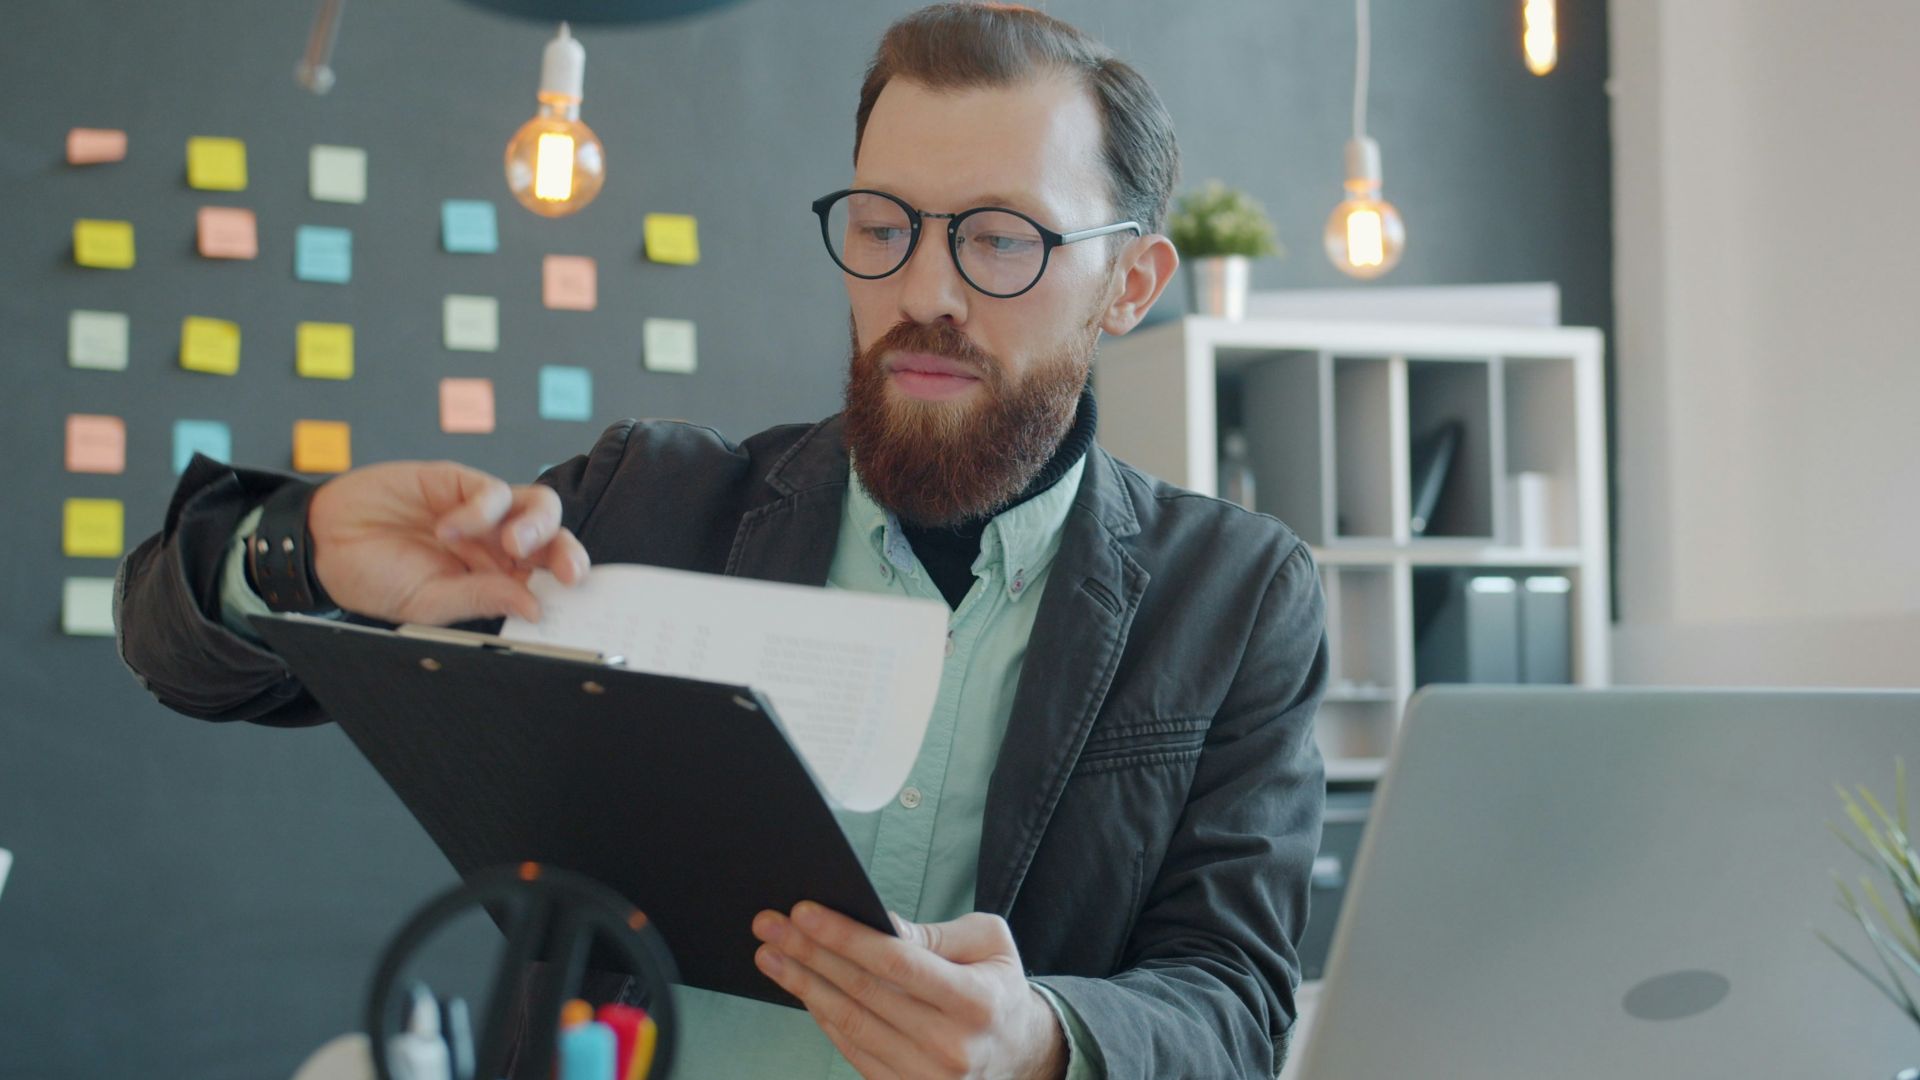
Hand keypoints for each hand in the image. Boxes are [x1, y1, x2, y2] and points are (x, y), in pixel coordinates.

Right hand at [305, 461, 588, 624]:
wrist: (323, 543)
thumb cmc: (374, 577)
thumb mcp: (426, 603)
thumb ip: (478, 600)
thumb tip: (532, 608)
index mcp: (497, 579)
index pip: (547, 579)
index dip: (565, 585)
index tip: (575, 600)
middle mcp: (498, 544)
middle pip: (554, 540)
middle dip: (568, 553)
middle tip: (566, 572)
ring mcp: (482, 512)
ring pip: (538, 506)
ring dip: (537, 525)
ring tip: (514, 543)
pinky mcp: (458, 481)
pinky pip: (491, 490)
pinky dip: (478, 510)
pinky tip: (446, 527)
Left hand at [752, 902, 1067, 1079]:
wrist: (1019, 1054)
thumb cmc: (996, 987)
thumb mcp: (987, 944)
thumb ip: (932, 934)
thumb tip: (877, 924)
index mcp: (976, 1001)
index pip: (896, 962)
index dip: (845, 936)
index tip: (803, 912)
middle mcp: (952, 1047)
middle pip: (863, 992)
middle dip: (809, 954)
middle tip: (770, 926)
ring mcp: (927, 1078)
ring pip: (850, 1025)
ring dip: (803, 986)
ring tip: (770, 955)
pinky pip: (852, 1051)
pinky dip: (821, 1017)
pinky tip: (801, 989)